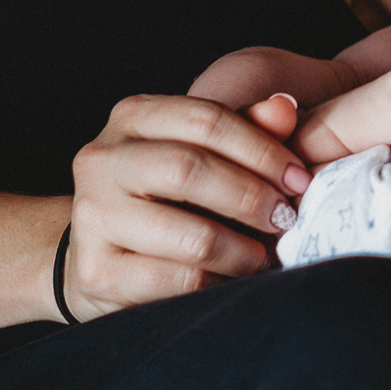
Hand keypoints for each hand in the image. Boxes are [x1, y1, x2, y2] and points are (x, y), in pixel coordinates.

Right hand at [65, 94, 311, 318]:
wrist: (97, 258)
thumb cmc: (166, 197)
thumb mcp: (202, 154)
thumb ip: (245, 129)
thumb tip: (284, 107)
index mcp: (132, 117)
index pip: (205, 119)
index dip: (261, 148)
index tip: (298, 177)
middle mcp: (102, 159)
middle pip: (189, 169)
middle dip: (250, 196)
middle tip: (285, 217)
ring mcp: (92, 217)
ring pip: (187, 233)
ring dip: (240, 249)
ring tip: (264, 255)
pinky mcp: (96, 271)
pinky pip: (174, 280)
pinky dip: (216, 282)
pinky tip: (231, 280)